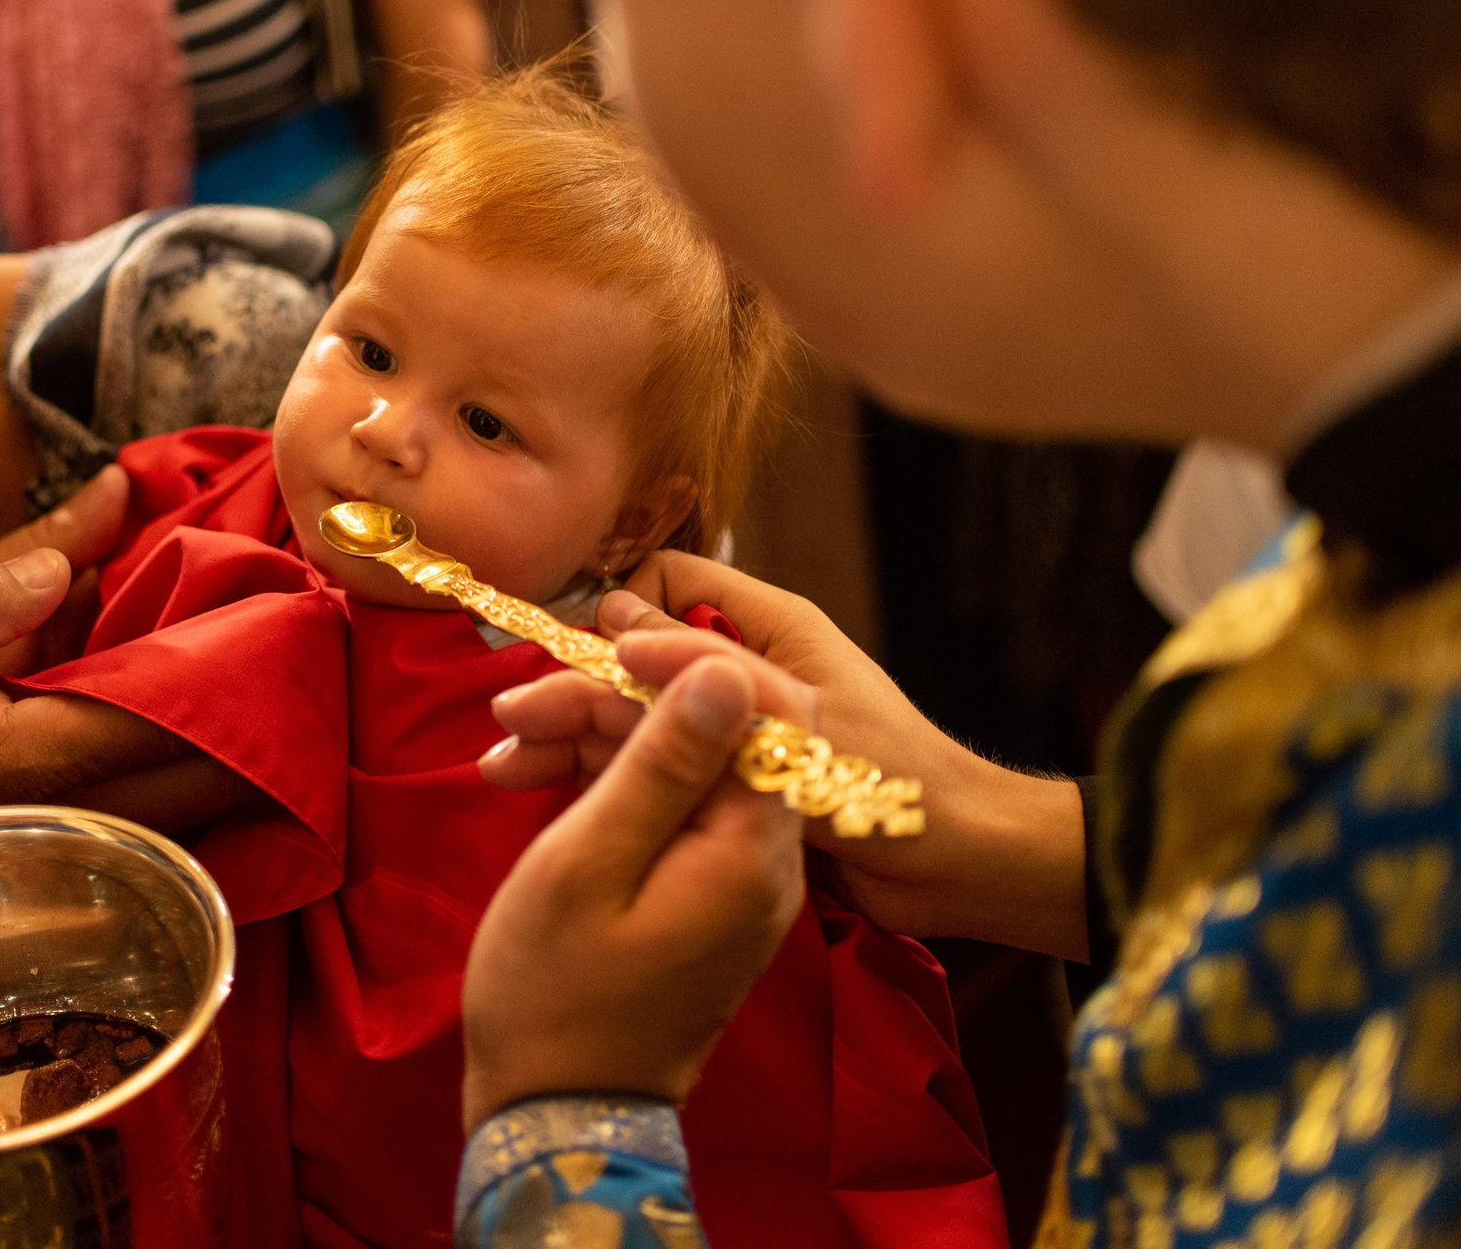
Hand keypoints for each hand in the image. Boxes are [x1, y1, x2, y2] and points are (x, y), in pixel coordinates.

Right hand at [0, 469, 255, 846]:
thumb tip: (75, 548)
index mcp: (43, 759)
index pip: (172, 714)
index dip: (233, 660)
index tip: (277, 605)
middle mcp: (97, 809)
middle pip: (224, 763)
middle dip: (265, 696)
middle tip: (301, 620)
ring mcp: (113, 831)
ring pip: (218, 784)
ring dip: (252, 721)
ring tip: (288, 646)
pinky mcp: (114, 834)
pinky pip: (191, 790)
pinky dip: (219, 739)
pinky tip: (237, 683)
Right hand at [461, 657, 807, 1129]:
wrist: (557, 1120)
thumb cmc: (556, 993)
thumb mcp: (593, 861)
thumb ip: (662, 763)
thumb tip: (724, 671)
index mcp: (751, 847)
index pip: (762, 707)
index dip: (686, 657)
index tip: (603, 648)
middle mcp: (764, 857)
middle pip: (712, 730)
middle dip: (613, 701)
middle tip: (512, 708)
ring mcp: (735, 879)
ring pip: (681, 764)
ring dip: (594, 740)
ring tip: (501, 748)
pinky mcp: (702, 895)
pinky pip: (668, 810)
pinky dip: (603, 787)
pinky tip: (527, 781)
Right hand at [481, 552, 1090, 960]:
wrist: (958, 877)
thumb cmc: (889, 797)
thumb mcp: (787, 727)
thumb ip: (703, 673)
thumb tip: (618, 618)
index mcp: (770, 634)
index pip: (668, 584)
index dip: (613, 615)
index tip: (563, 660)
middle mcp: (752, 673)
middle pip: (642, 662)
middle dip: (575, 689)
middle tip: (505, 724)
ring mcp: (741, 734)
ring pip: (643, 721)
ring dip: (579, 738)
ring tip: (502, 769)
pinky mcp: (736, 790)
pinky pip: (660, 770)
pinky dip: (610, 780)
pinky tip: (550, 800)